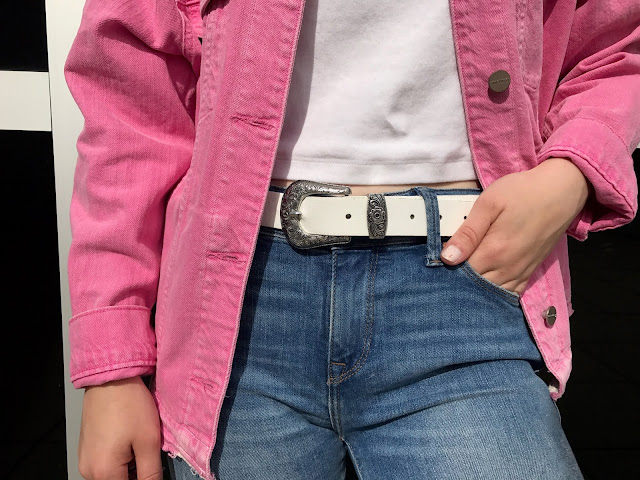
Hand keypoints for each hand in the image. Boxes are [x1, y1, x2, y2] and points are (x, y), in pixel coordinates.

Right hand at [78, 376, 162, 479]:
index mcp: (104, 473)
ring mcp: (85, 460)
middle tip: (147, 453)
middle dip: (137, 474)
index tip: (152, 468)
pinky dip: (120, 458)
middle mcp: (89, 471)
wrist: (110, 378)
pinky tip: (128, 439)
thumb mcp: (148, 441)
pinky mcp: (86, 449)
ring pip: (113, 475)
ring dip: (129, 467)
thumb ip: (151, 473)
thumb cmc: (128, 403)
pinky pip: (105, 464)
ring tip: (138, 443)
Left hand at [440, 157, 589, 294]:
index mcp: (494, 251)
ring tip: (463, 278)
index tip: (437, 265)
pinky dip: (496, 292)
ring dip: (476, 289)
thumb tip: (447, 258)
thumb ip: (468, 232)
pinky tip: (485, 285)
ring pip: (493, 293)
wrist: (563, 190)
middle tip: (447, 272)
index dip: (446, 272)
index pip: (461, 274)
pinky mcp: (530, 270)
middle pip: (476, 288)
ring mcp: (521, 271)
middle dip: (459, 283)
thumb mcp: (489, 204)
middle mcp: (508, 268)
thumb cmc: (523, 192)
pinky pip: (511, 292)